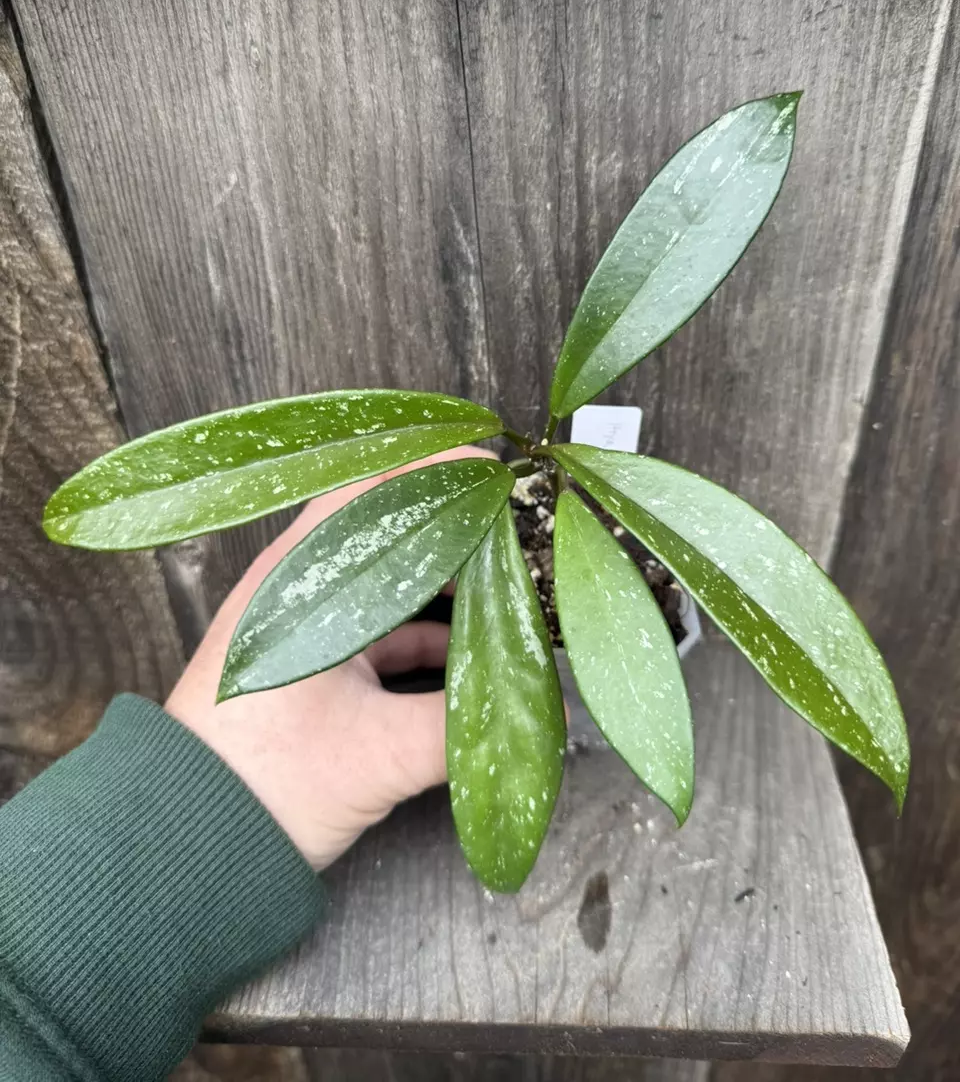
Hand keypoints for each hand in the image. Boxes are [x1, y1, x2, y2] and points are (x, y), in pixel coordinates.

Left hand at [165, 446, 492, 869]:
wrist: (184, 842)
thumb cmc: (264, 785)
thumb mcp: (379, 755)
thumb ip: (466, 729)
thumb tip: (541, 714)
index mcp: (299, 579)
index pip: (375, 490)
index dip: (438, 473)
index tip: (496, 475)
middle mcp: (297, 587)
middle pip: (389, 532)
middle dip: (457, 533)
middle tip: (519, 537)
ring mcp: (303, 624)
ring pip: (389, 583)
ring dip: (446, 586)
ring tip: (510, 593)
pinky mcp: (310, 663)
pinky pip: (380, 627)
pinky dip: (426, 631)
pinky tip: (473, 651)